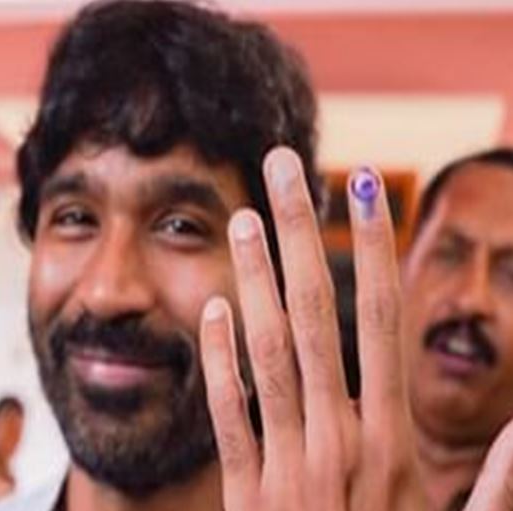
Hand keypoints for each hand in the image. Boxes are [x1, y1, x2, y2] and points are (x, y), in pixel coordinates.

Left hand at [199, 146, 426, 509]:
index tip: (361, 183)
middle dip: (299, 233)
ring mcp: (287, 464)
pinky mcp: (247, 494)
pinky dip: (218, 361)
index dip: (371, 245)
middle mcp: (339, 439)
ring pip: (267, 352)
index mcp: (392, 441)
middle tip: (280, 165)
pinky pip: (227, 416)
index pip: (382, 318)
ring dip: (252, 279)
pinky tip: (210, 309)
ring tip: (241, 218)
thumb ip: (499, 486)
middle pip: (317, 313)